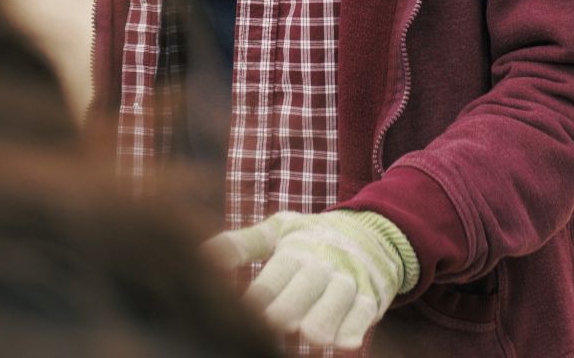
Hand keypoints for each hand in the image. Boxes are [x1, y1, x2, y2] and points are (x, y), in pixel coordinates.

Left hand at [204, 210, 416, 350]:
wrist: (371, 232)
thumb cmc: (312, 236)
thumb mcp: (279, 230)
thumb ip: (242, 243)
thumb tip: (202, 253)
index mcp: (296, 249)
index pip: (274, 276)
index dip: (259, 297)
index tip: (242, 311)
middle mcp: (323, 265)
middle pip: (301, 294)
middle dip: (283, 314)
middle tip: (267, 326)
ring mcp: (348, 282)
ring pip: (332, 309)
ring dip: (316, 324)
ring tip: (303, 334)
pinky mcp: (372, 299)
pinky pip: (362, 320)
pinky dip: (349, 332)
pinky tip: (337, 342)